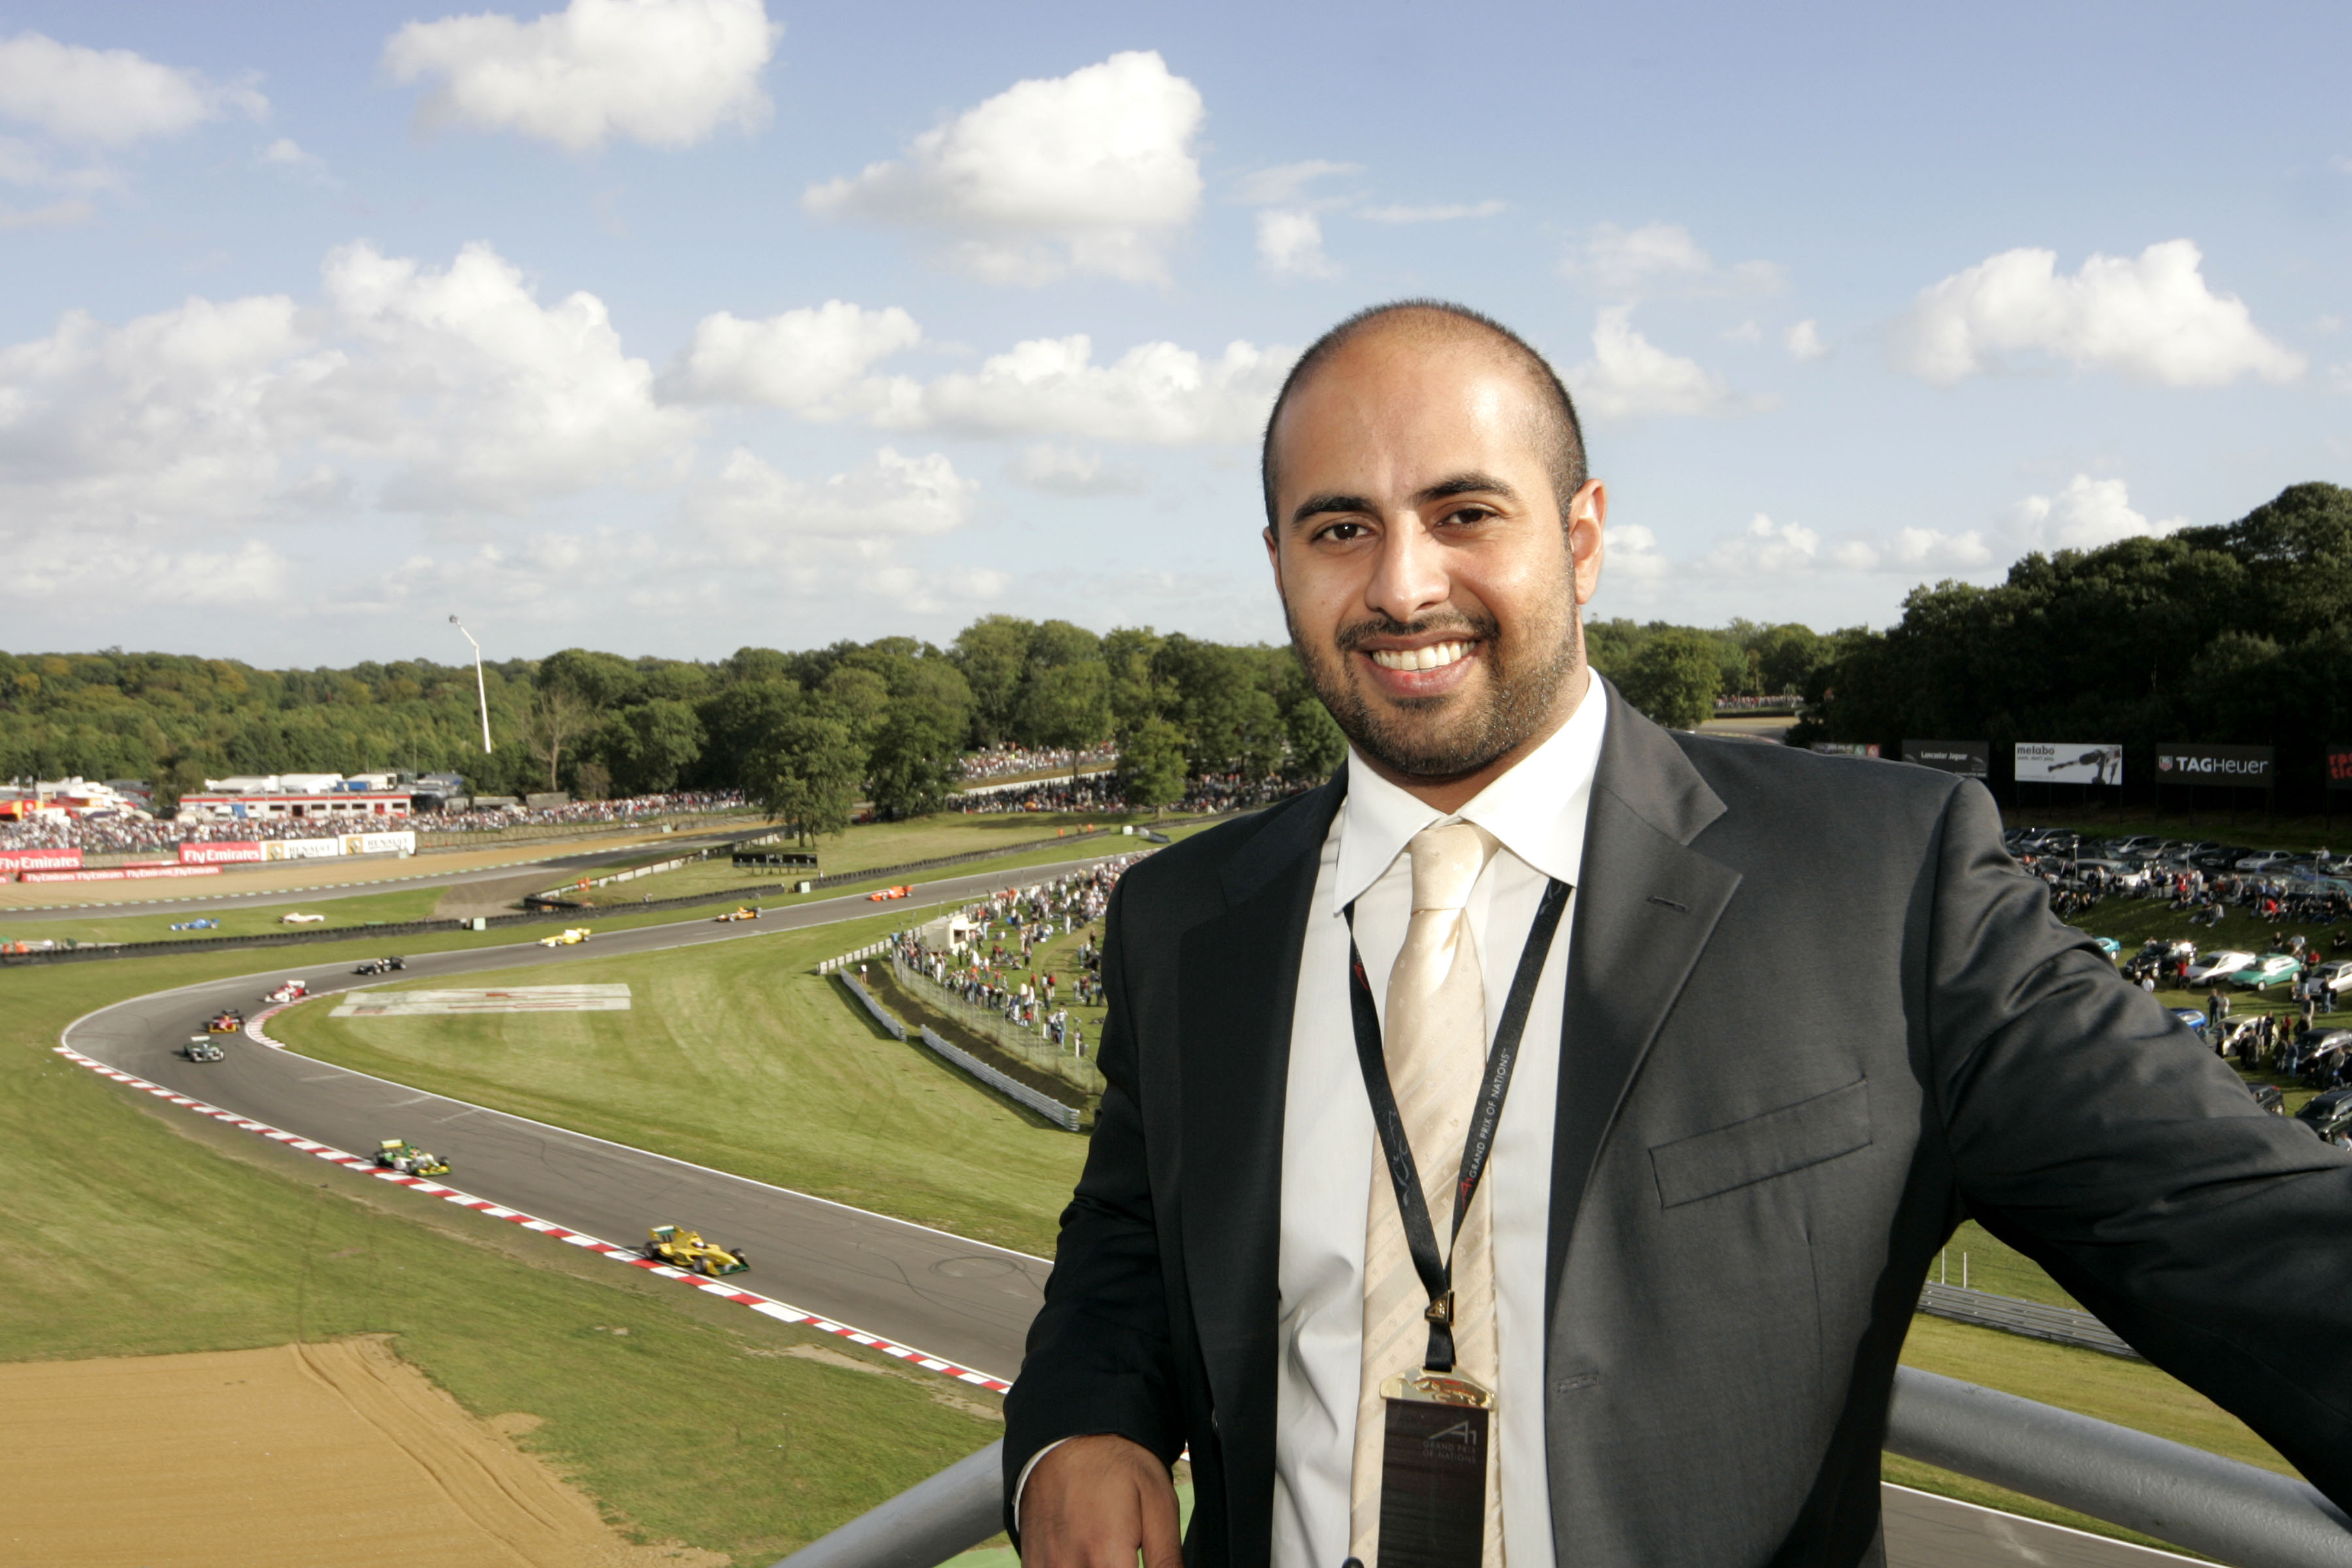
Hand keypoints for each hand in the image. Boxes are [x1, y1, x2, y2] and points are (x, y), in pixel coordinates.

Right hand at [1018, 1434, 1181, 1567]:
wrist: (1067, 1435)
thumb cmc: (1116, 1464)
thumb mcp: (1158, 1505)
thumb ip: (1167, 1561)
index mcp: (1105, 1555)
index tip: (1142, 1561)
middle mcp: (1069, 1566)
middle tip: (1129, 1554)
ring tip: (1113, 1554)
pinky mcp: (1032, 1564)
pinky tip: (1090, 1557)